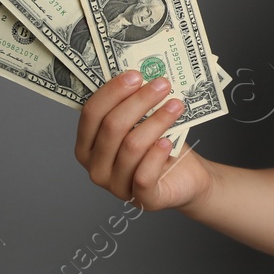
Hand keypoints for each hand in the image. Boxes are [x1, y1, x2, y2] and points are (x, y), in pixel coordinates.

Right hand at [75, 70, 210, 212]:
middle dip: (139, 101)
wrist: (186, 177)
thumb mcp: (142, 123)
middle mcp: (96, 168)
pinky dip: (156, 154)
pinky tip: (168, 140)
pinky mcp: (142, 199)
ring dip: (156, 121)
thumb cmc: (159, 145)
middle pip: (112, 127)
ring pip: (131, 146)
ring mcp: (116, 187)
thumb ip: (133, 106)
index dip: (112, 91)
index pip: (91, 114)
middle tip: (162, 84)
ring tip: (176, 105)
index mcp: (88, 146)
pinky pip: (143, 175)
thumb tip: (140, 74)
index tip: (136, 74)